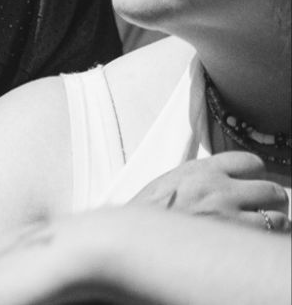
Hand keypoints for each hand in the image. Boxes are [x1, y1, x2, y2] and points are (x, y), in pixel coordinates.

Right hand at [129, 151, 290, 227]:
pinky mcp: (234, 243)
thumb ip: (198, 178)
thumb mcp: (167, 184)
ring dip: (274, 225)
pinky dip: (269, 241)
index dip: (256, 176)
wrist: (130, 239)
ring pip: (280, 217)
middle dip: (271, 202)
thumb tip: (221, 180)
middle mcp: (218, 190)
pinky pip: (272, 239)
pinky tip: (255, 245)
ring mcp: (229, 217)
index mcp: (200, 171)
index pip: (250, 162)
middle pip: (272, 190)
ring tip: (260, 231)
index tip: (251, 185)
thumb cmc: (144, 217)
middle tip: (261, 211)